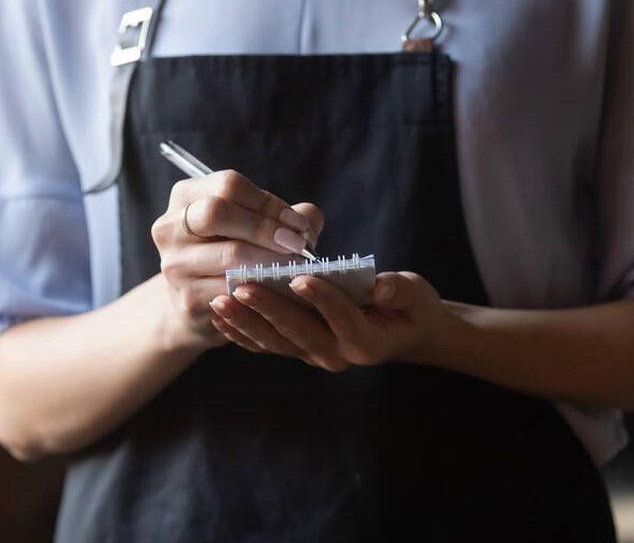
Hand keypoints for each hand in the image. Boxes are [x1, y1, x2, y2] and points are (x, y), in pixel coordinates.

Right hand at [150, 169, 323, 349]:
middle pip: (217, 212)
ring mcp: (175, 264)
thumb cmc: (234, 253)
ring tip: (297, 266)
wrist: (198, 304)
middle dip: (266, 227)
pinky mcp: (187, 298)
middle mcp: (170, 226)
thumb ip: (286, 216)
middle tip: (298, 244)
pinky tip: (282, 289)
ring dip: (272, 259)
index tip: (298, 224)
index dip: (269, 203)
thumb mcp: (254, 225)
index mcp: (187, 196)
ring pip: (230, 254)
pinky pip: (233, 289)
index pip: (229, 186)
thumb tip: (308, 221)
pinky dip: (264, 288)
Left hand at [207, 272, 460, 369]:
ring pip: (275, 341)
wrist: (402, 332)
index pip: (342, 318)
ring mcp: (314, 355)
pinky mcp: (299, 351)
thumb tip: (381, 284)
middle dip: (269, 309)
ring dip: (246, 322)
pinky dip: (241, 332)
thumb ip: (398, 290)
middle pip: (298, 332)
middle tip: (242, 286)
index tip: (299, 277)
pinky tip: (219, 314)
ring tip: (221, 299)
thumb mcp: (415, 295)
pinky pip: (265, 345)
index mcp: (367, 341)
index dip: (322, 299)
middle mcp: (337, 355)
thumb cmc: (409, 308)